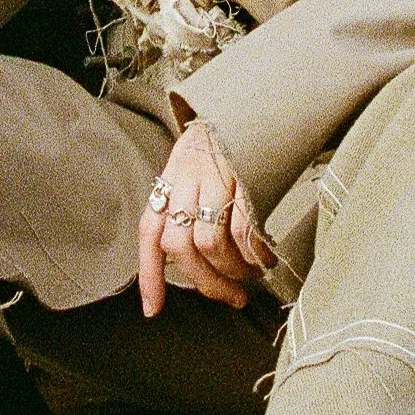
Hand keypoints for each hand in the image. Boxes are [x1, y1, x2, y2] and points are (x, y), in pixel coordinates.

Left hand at [138, 117, 273, 314]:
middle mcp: (186, 179)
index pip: (149, 233)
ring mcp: (216, 178)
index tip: (152, 311)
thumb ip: (187, 207)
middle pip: (181, 246)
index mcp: (170, 179)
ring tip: (249, 276)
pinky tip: (265, 258)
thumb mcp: (195, 169)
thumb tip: (195, 264)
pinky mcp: (246, 178)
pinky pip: (245, 230)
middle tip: (228, 297)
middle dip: (204, 282)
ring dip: (232, 270)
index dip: (149, 276)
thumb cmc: (225, 146)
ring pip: (211, 243)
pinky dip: (255, 254)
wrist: (254, 103)